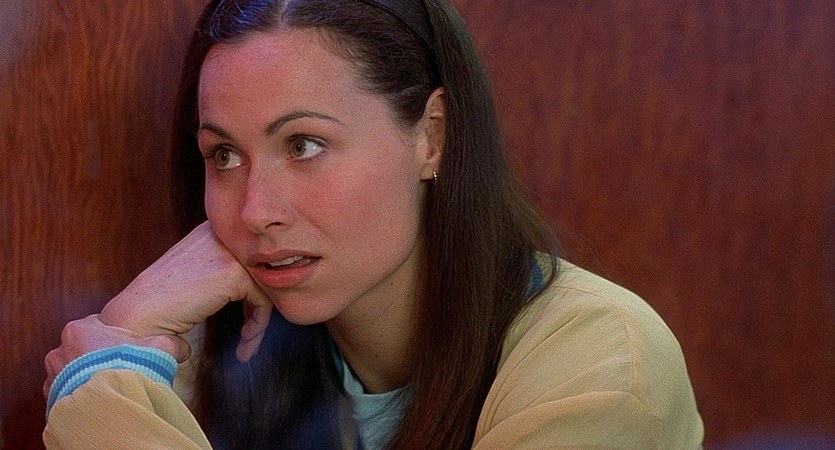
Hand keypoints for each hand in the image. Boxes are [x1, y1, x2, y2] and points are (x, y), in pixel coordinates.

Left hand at [43, 314, 189, 398]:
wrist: (114, 404)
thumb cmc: (133, 371)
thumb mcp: (159, 348)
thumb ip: (170, 343)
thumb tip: (182, 346)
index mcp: (81, 329)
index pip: (95, 326)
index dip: (113, 338)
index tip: (124, 349)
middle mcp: (61, 349)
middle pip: (81, 349)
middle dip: (96, 358)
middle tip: (117, 368)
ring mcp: (54, 374)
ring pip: (71, 371)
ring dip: (85, 376)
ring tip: (107, 385)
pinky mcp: (52, 397)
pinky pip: (65, 392)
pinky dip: (78, 394)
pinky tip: (97, 397)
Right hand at [99, 221, 272, 360]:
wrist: (137, 317)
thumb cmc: (162, 304)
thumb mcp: (198, 273)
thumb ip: (225, 268)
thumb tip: (264, 284)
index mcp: (213, 227)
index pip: (252, 256)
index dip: (254, 289)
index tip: (247, 320)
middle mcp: (222, 232)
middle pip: (264, 271)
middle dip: (259, 307)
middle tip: (249, 337)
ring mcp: (228, 251)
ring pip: (267, 287)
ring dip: (258, 322)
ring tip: (246, 347)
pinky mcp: (233, 273)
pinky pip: (263, 302)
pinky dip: (257, 327)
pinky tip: (243, 346)